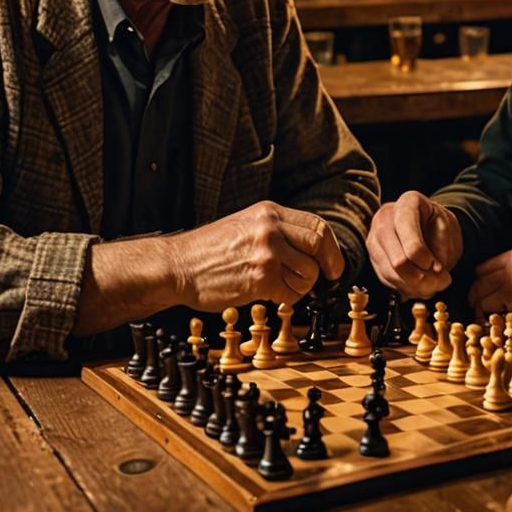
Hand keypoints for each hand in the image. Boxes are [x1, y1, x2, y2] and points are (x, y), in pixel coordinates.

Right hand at [166, 201, 343, 309]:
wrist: (178, 266)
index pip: (316, 224)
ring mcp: (267, 252)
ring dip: (303, 286)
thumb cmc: (208, 250)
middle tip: (327, 279)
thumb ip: (277, 230)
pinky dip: (288, 299)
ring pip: (309, 272)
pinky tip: (272, 295)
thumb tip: (310, 248)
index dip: (331, 247)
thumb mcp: (246, 223)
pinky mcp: (261, 278)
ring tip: (285, 287)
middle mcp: (271, 228)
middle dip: (329, 265)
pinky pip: (291, 294)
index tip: (333, 262)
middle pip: (320, 244)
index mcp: (269, 212)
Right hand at [366, 190, 462, 298]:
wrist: (428, 225)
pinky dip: (406, 287)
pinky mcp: (373, 257)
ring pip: (391, 274)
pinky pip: (387, 280)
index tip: (437, 266)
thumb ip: (442, 248)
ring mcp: (375, 238)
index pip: (407, 231)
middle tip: (441, 282)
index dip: (422, 255)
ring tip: (433, 285)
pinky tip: (420, 284)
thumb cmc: (438, 224)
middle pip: (398, 259)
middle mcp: (384, 217)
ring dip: (415, 286)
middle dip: (421, 278)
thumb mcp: (448, 228)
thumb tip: (433, 272)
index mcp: (407, 203)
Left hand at [469, 242, 511, 342]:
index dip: (484, 280)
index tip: (484, 293)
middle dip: (477, 293)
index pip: (490, 263)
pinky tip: (494, 328)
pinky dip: (489, 319)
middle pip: (480, 276)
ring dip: (480, 307)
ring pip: (480, 292)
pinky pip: (490, 308)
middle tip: (479, 308)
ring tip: (485, 320)